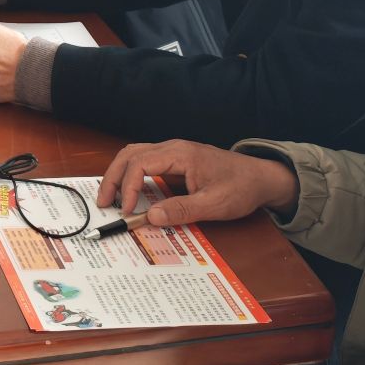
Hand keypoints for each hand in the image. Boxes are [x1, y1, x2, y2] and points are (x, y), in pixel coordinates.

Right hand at [97, 140, 301, 226]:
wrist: (261, 177)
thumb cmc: (241, 188)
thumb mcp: (214, 204)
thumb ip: (182, 210)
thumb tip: (151, 216)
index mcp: (180, 154)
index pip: (140, 163)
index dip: (128, 186)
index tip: (126, 209)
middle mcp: (173, 147)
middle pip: (130, 154)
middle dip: (113, 177)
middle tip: (104, 202)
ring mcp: (173, 150)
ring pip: (134, 153)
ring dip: (119, 173)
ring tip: (111, 196)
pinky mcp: (175, 158)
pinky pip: (144, 159)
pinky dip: (130, 172)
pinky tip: (129, 189)